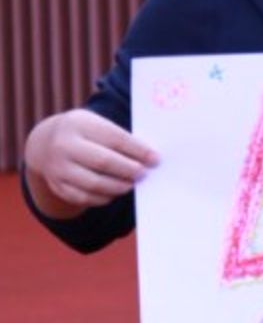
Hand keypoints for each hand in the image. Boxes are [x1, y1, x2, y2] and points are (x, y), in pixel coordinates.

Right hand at [24, 109, 157, 216]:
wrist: (47, 142)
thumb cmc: (87, 133)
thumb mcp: (98, 124)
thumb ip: (121, 138)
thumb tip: (150, 158)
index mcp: (80, 125)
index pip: (115, 138)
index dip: (138, 150)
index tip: (155, 159)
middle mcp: (64, 146)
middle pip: (103, 162)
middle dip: (129, 170)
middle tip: (145, 174)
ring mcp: (57, 167)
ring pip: (93, 183)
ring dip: (118, 186)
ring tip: (132, 184)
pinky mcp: (57, 186)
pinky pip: (83, 197)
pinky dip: (103, 197)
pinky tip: (115, 192)